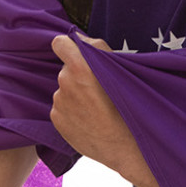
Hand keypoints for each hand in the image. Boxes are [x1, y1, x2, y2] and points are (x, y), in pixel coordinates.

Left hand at [50, 35, 164, 186]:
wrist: (126, 147)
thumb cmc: (129, 105)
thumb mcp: (120, 68)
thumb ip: (96, 47)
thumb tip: (78, 39)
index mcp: (79, 67)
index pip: (59, 43)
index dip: (67, 46)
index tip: (76, 53)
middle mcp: (64, 82)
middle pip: (66, 69)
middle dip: (79, 75)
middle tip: (99, 89)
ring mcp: (59, 102)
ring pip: (65, 90)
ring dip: (76, 95)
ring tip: (97, 109)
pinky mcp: (57, 119)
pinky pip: (62, 107)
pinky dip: (72, 111)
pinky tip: (90, 120)